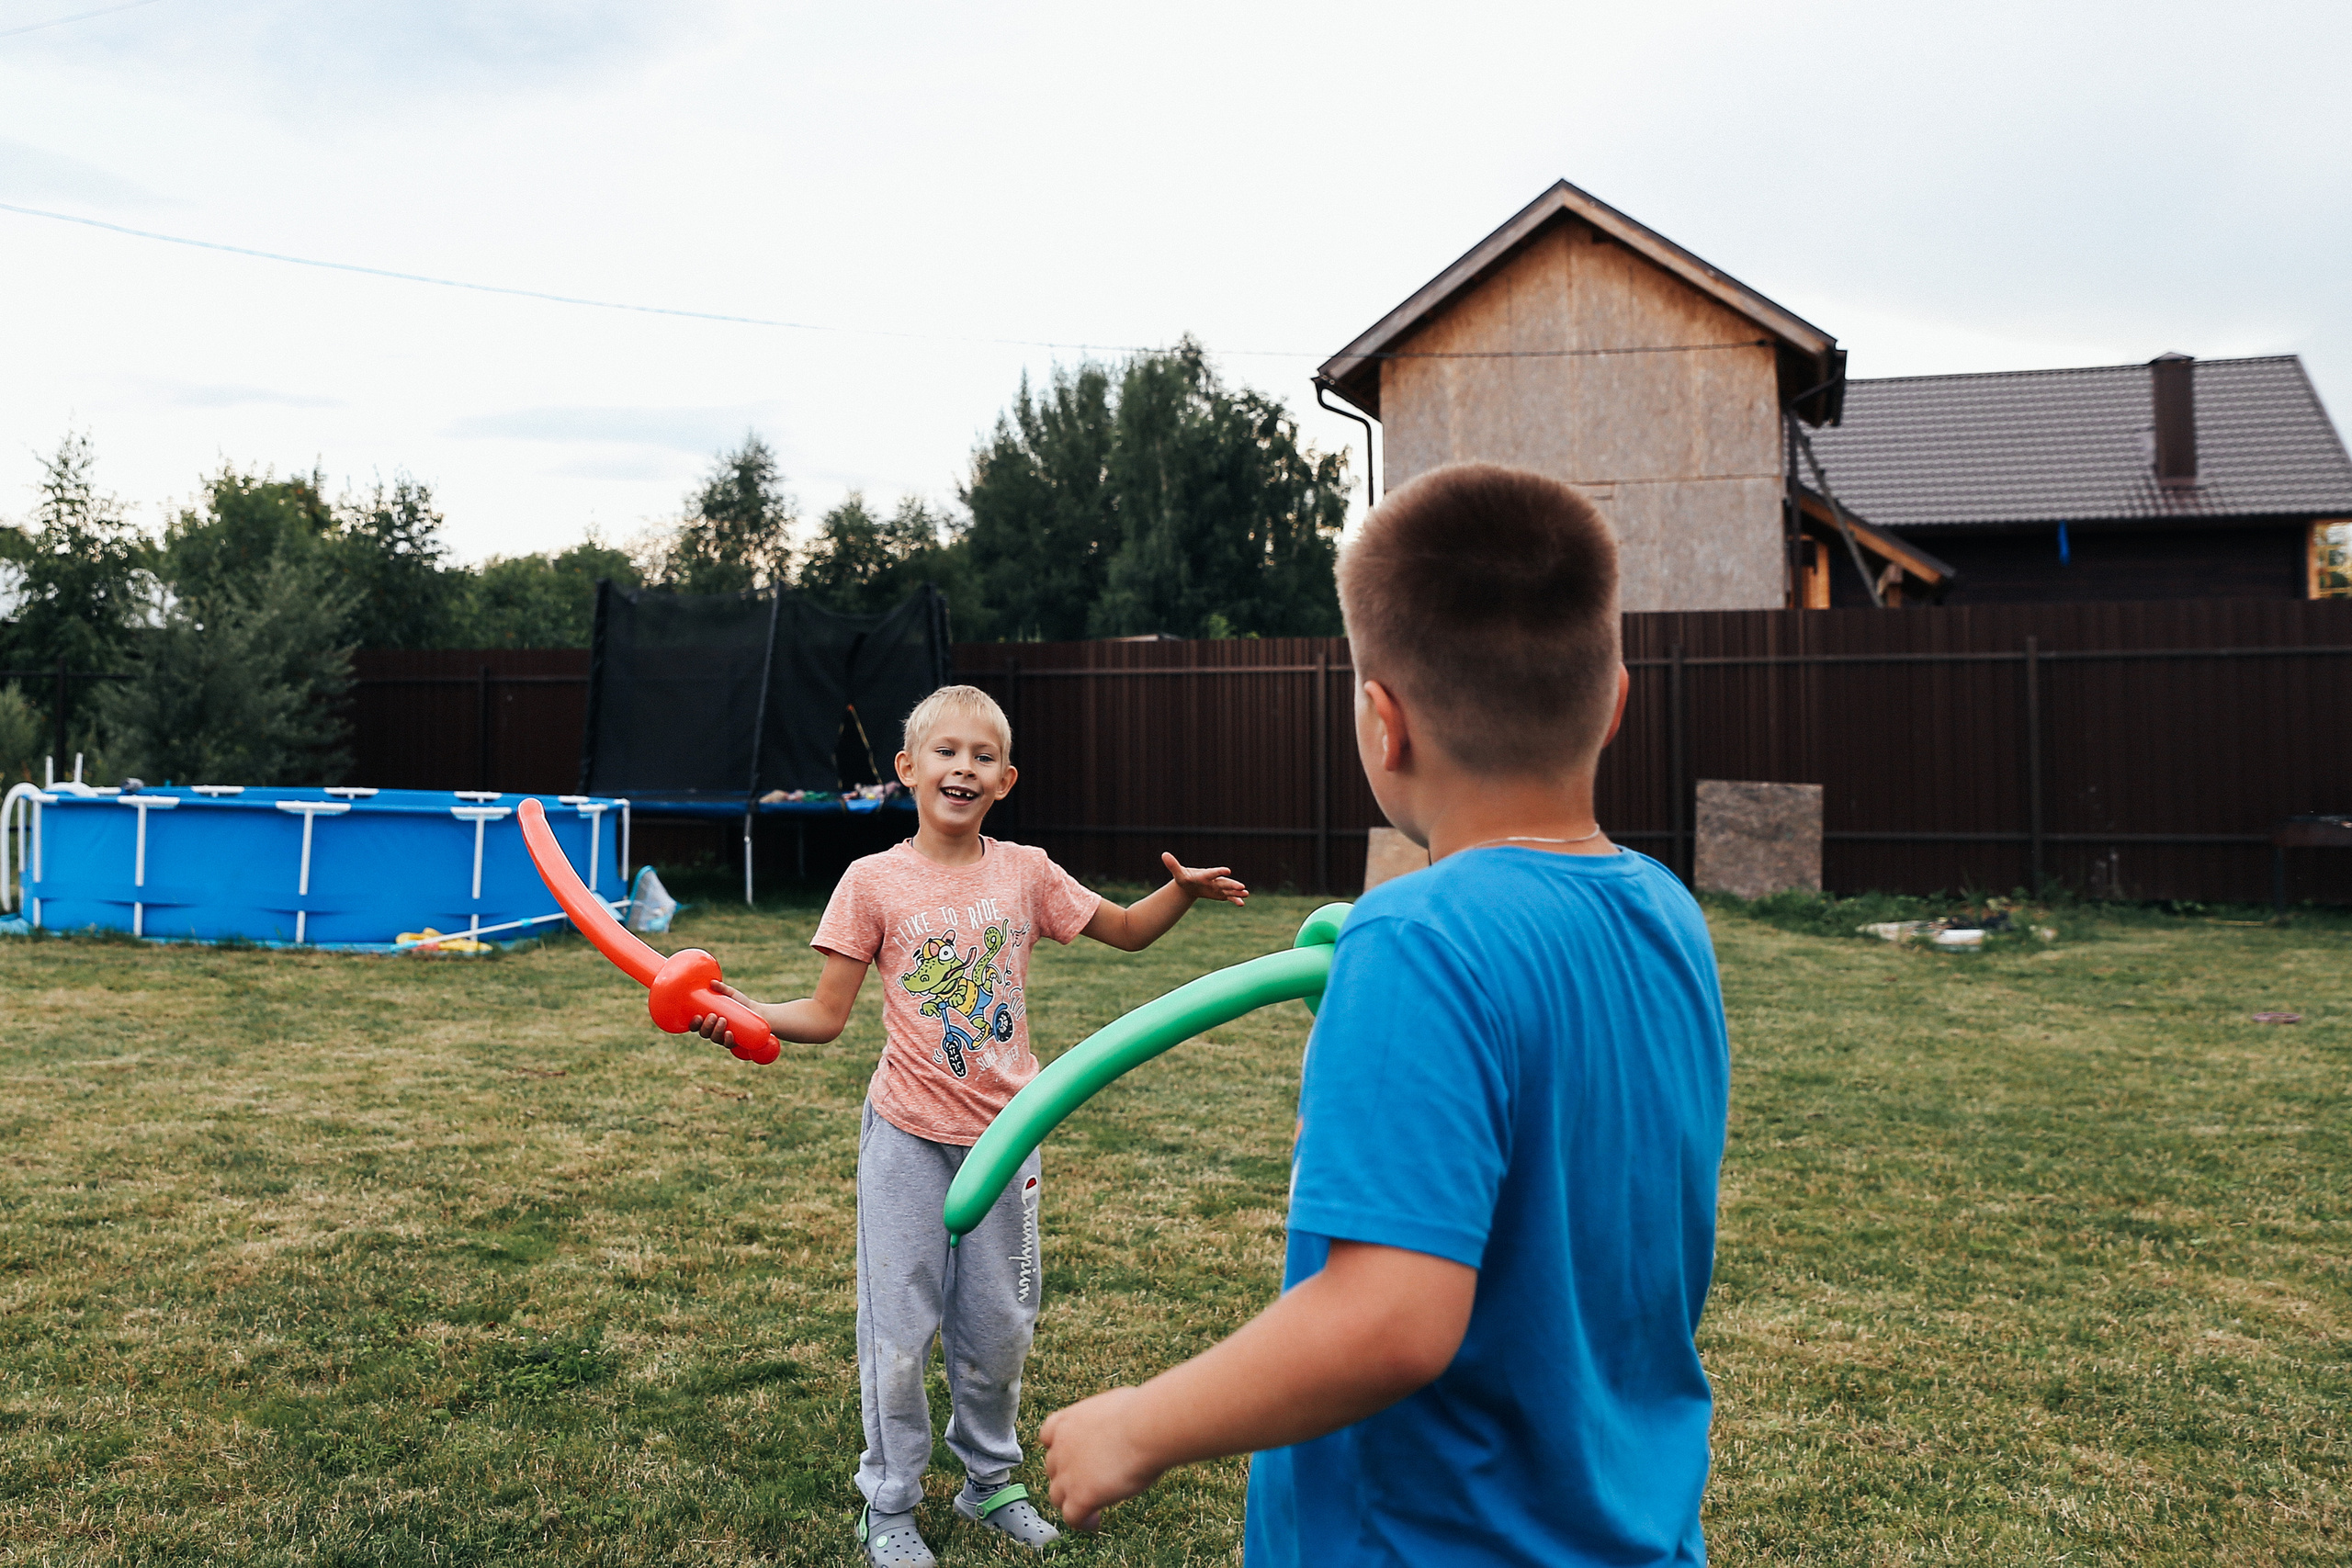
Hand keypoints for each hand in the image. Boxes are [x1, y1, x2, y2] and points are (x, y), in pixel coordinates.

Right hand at [691, 982, 751, 1048]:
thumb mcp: (731, 994)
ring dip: (716, 1031)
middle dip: (706, 1026)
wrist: (756, 1012)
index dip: (694, 1024)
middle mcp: (713, 1030)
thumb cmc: (740, 1002)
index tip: (697, 1016)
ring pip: (715, 1038)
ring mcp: (722, 1037)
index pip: (696, 1026)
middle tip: (713, 1015)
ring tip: (723, 1020)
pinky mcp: (733, 1041)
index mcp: (707, 1020)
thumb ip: (722, 988)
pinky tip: (729, 1033)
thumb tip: (712, 982)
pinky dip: (727, 1040)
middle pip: (704, 1033)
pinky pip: (727, 1044)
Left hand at [1040, 1386, 1160, 1531]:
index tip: (1074, 1455)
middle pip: (1053, 1468)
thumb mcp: (1113, 1405)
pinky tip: (1095, 1521)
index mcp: (1068, 1421)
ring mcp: (1067, 1474)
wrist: (1144, 1428)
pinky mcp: (1080, 1497)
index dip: (1059, 1448)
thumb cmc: (1140, 1412)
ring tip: (1090, 1507)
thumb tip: (1120, 1422)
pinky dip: (1081, 1521)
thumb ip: (1103, 1419)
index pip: (1047, 1436)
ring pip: (1057, 1495)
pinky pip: (1072, 1517)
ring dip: (1071, 1500)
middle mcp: (1061, 1447)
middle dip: (1068, 1474)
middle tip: (1089, 1480)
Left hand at [1162, 853, 1248, 905]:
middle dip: (1232, 885)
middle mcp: (1214, 880)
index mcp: (1205, 875)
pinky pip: (1229, 897)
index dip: (1219, 871)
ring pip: (1229, 889)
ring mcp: (1218, 887)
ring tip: (1246, 894)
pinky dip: (1235, 900)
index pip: (1213, 873)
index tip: (1228, 870)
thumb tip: (1163, 854)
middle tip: (1242, 887)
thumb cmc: (1184, 877)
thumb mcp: (1178, 873)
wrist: (1189, 884)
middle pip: (1224, 882)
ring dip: (1237, 892)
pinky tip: (1242, 904)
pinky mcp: (1220, 894)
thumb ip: (1173, 865)